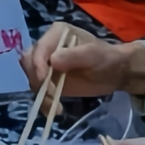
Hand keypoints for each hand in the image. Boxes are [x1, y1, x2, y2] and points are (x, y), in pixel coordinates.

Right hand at [21, 21, 144, 97]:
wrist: (115, 73)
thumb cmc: (106, 58)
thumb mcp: (94, 54)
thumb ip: (74, 56)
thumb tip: (52, 61)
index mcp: (56, 34)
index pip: (38, 48)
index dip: (38, 65)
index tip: (45, 81)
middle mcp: (47, 47)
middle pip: (29, 62)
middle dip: (38, 80)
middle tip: (52, 96)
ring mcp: (47, 64)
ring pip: (32, 78)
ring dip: (41, 94)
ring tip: (56, 107)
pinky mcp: (50, 80)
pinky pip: (40, 91)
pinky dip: (44, 102)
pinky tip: (55, 110)